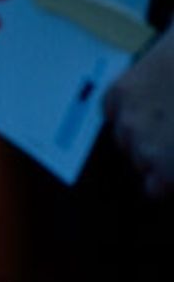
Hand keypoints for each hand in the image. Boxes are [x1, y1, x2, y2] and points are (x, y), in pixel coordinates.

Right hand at [104, 28, 173, 198]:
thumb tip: (167, 170)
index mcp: (165, 164)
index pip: (153, 189)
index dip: (165, 179)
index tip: (169, 172)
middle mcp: (141, 145)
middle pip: (139, 161)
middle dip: (154, 154)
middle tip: (171, 138)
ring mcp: (127, 118)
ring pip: (123, 137)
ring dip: (138, 132)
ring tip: (162, 116)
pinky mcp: (118, 92)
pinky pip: (112, 111)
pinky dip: (125, 109)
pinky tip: (146, 100)